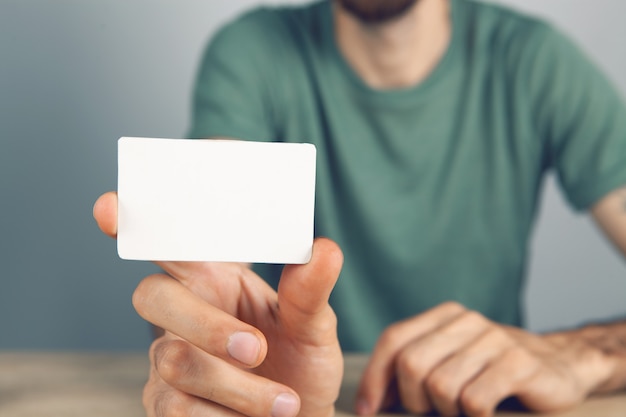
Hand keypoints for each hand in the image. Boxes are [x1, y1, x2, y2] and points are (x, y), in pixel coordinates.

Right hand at [93, 192, 343, 416]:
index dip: (135, 225)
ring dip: (239, 387)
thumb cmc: (299, 362)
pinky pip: (176, 409)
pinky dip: (225, 416)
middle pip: (153, 296)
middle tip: (258, 349)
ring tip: (284, 403)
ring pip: (174, 361)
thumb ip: (310, 291)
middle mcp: (183, 313)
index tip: (108, 206)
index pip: (170, 246)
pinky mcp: (165, 405)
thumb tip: (324, 249)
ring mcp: (168, 359)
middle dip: (207, 326)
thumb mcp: (314, 325)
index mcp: (214, 280)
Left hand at [356, 302, 611, 416]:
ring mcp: (494, 339)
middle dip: (411, 400)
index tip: (367, 410)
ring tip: (461, 412)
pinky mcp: (518, 363)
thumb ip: (417, 369)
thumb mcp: (452, 361)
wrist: (561, 366)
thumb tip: (370, 400)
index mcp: (445, 316)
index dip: (373, 377)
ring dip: (445, 412)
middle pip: (411, 363)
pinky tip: (483, 414)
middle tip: (428, 413)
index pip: (393, 339)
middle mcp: (467, 321)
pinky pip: (473, 399)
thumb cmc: (494, 372)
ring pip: (440, 385)